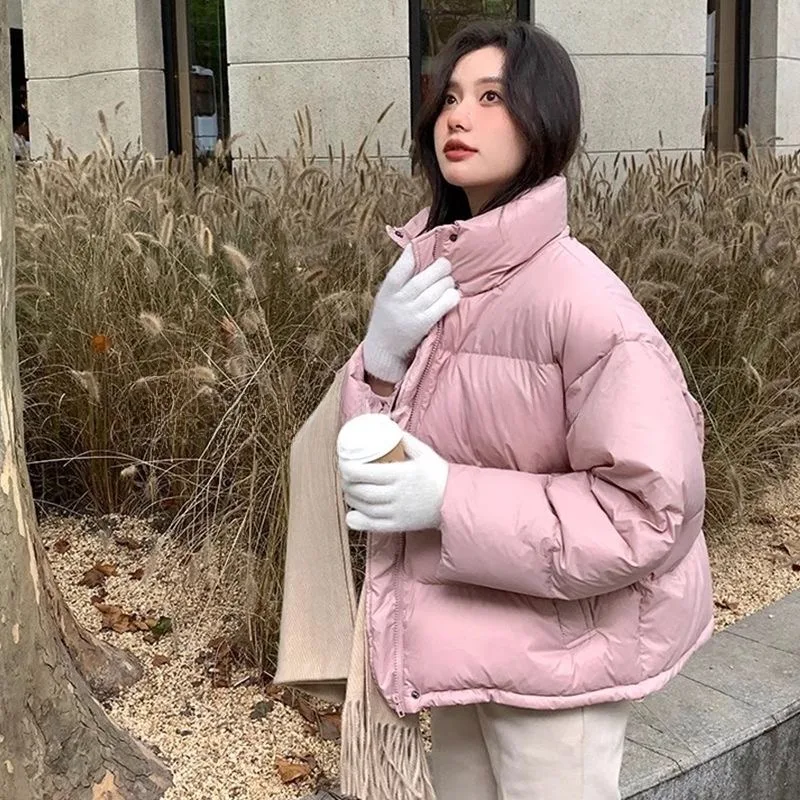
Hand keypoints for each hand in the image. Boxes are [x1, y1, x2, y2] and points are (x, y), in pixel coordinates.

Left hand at [339, 432, 448, 532]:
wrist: (455, 500)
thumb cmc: (438, 474)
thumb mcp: (424, 452)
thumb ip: (404, 439)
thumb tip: (386, 426)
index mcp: (400, 474)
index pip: (363, 473)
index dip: (347, 468)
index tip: (344, 463)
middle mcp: (396, 495)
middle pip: (359, 491)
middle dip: (346, 483)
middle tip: (346, 475)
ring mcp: (396, 512)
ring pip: (363, 507)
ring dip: (350, 498)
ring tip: (350, 490)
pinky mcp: (398, 525)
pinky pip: (371, 525)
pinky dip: (357, 520)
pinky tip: (352, 514)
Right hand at [363, 246, 459, 383]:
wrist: (383, 350)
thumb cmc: (388, 319)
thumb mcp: (386, 298)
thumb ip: (399, 280)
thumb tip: (417, 254)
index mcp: (387, 291)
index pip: (400, 269)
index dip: (411, 255)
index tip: (420, 247)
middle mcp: (398, 301)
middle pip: (422, 279)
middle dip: (439, 269)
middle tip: (446, 265)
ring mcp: (411, 313)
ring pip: (434, 291)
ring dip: (447, 283)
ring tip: (450, 282)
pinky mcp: (423, 325)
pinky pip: (441, 307)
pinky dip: (451, 298)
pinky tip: (455, 295)